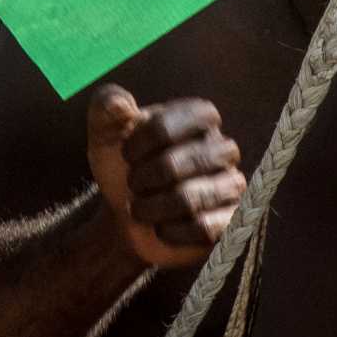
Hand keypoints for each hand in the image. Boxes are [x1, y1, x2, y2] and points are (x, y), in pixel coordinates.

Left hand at [84, 85, 244, 270]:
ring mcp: (231, 186)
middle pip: (191, 160)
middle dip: (146, 177)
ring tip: (141, 209)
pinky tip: (162, 227)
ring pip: (191, 198)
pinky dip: (170, 231)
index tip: (126, 154)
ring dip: (152, 207)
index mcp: (199, 118)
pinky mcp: (230, 222)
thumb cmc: (122, 167)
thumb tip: (119, 104)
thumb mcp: (105, 135)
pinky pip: (203, 228)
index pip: (183, 121)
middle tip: (133, 185)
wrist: (124, 216)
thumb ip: (106, 109)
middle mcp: (223, 149)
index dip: (145, 141)